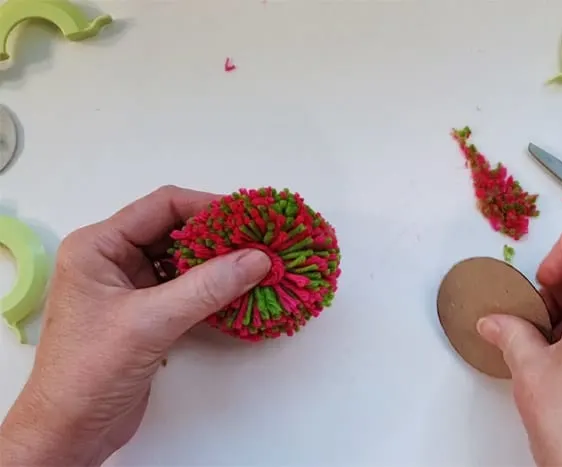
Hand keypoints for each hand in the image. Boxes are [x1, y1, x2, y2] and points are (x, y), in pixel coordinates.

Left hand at [0, 185, 270, 465]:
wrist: (71, 430)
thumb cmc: (89, 372)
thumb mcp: (150, 323)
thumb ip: (206, 287)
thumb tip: (257, 258)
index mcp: (98, 246)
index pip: (161, 206)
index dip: (208, 206)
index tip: (250, 215)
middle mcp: (112, 259)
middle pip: (175, 230)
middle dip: (218, 235)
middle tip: (260, 239)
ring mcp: (130, 286)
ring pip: (183, 259)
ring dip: (217, 261)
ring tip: (256, 262)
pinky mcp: (146, 312)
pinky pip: (185, 286)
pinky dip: (212, 286)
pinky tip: (238, 289)